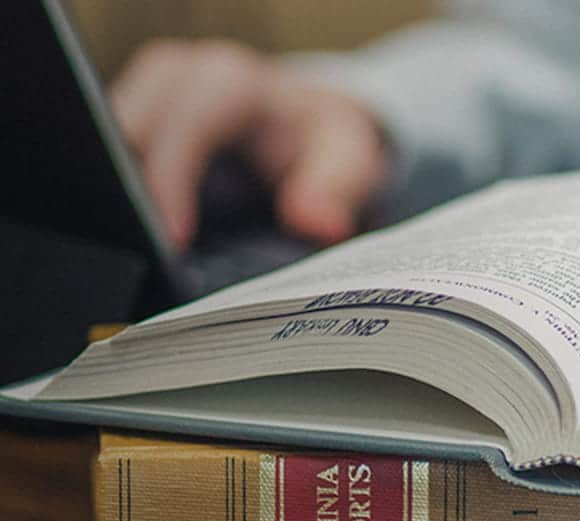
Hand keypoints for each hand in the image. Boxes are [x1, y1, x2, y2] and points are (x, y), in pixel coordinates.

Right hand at [110, 39, 387, 248]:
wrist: (308, 126)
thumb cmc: (323, 140)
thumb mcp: (348, 158)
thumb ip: (337, 187)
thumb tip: (317, 222)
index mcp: (231, 83)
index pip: (188, 117)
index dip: (174, 173)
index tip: (173, 236)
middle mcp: (179, 81)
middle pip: (128, 125)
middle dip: (125, 186)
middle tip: (133, 252)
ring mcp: (146, 102)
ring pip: (104, 142)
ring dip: (110, 194)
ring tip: (124, 253)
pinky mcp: (130, 128)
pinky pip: (104, 159)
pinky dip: (111, 197)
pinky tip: (122, 240)